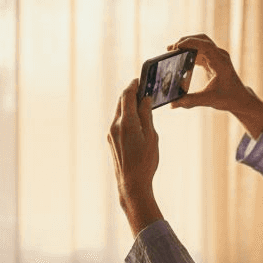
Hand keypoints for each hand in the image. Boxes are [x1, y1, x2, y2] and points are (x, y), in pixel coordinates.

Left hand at [108, 79, 164, 235]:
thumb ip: (147, 115)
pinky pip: (117, 122)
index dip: (133, 85)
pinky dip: (126, 116)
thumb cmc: (145, 162)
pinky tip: (136, 120)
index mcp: (126, 122)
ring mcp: (111, 133)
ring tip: (141, 104)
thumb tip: (145, 99)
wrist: (132, 183)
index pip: (127, 95)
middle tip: (141, 88)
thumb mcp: (151, 136)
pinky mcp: (110, 140)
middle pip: (121, 102)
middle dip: (130, 94)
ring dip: (128, 105)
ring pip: (119, 112)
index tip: (140, 80)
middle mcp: (115, 125)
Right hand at [167, 34, 262, 137]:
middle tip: (171, 49)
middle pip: (202, 39)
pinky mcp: (213, 60)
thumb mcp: (209, 100)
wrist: (240, 99)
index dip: (191, 43)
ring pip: (200, 43)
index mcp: (221, 62)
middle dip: (186, 41)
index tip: (177, 46)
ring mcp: (217, 56)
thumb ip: (190, 101)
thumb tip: (173, 104)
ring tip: (172, 52)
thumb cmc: (228, 98)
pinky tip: (179, 58)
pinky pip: (200, 51)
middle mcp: (220, 56)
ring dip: (187, 45)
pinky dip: (190, 52)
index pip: (206, 45)